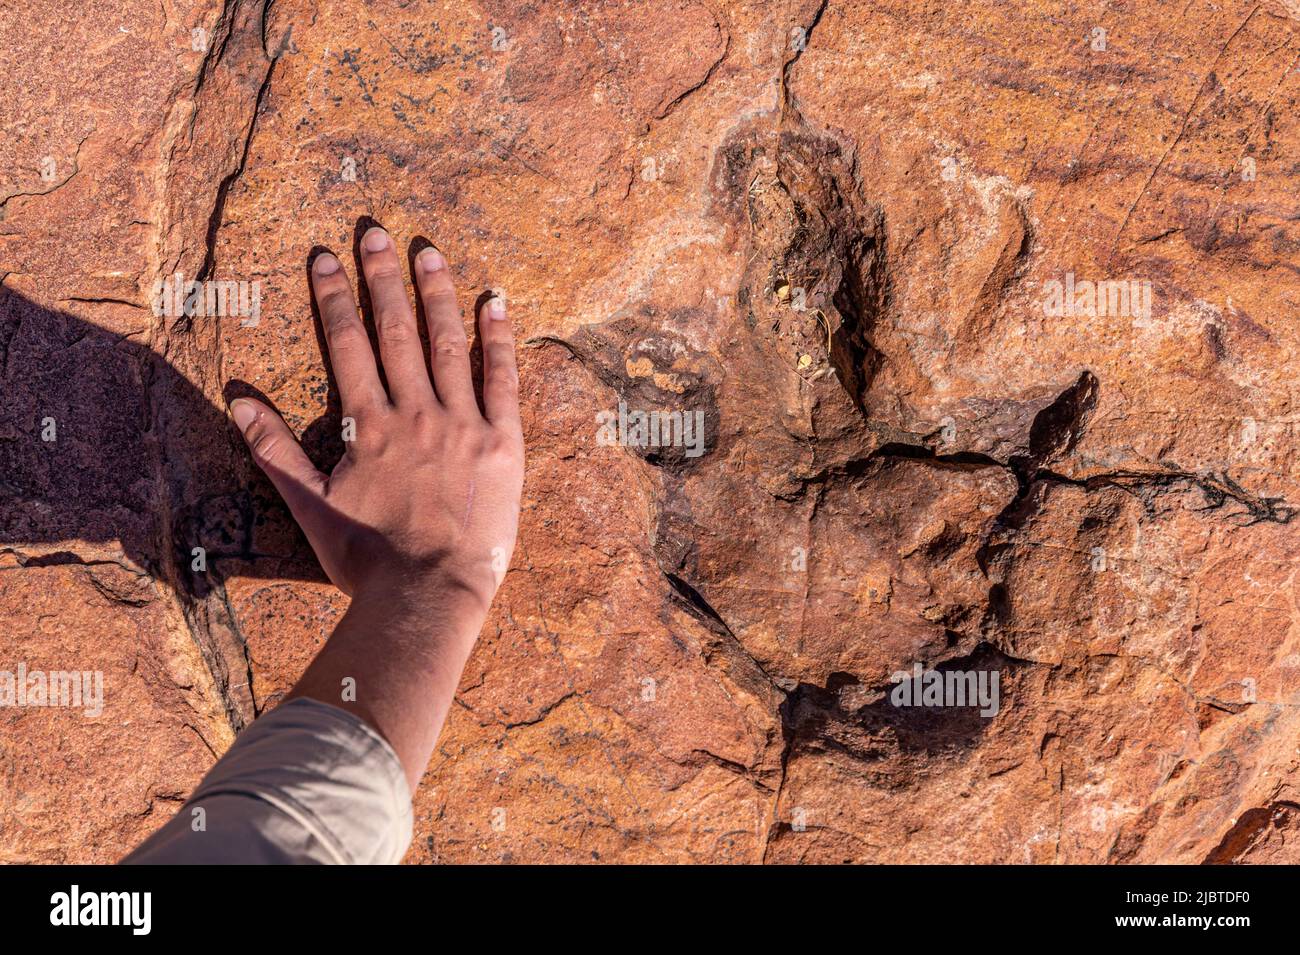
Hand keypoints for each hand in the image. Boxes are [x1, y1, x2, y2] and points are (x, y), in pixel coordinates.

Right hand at [229, 227, 523, 614]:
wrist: (429, 594)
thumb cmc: (366, 557)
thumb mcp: (309, 504)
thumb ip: (274, 450)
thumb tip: (236, 401)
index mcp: (369, 425)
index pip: (347, 344)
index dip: (333, 296)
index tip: (324, 255)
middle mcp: (415, 413)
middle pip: (396, 331)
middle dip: (382, 278)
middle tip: (375, 231)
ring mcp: (463, 424)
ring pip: (449, 345)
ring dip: (438, 294)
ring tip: (429, 250)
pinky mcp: (503, 444)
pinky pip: (504, 380)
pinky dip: (500, 339)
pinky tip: (496, 302)